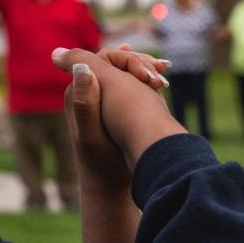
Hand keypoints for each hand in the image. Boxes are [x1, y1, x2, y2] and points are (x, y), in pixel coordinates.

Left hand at [52, 48, 184, 169]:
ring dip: (145, 70)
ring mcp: (99, 97)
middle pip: (115, 62)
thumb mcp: (92, 132)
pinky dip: (144, 80)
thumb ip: (85, 101)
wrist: (110, 183)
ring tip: (165, 77)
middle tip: (166, 68)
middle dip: (140, 63)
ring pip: (123, 72)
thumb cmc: (102, 161)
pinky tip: (159, 83)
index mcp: (77, 92)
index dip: (128, 60)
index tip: (150, 73)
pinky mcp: (112, 105)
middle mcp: (86, 91)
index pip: (102, 59)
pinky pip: (128, 82)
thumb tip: (80, 67)